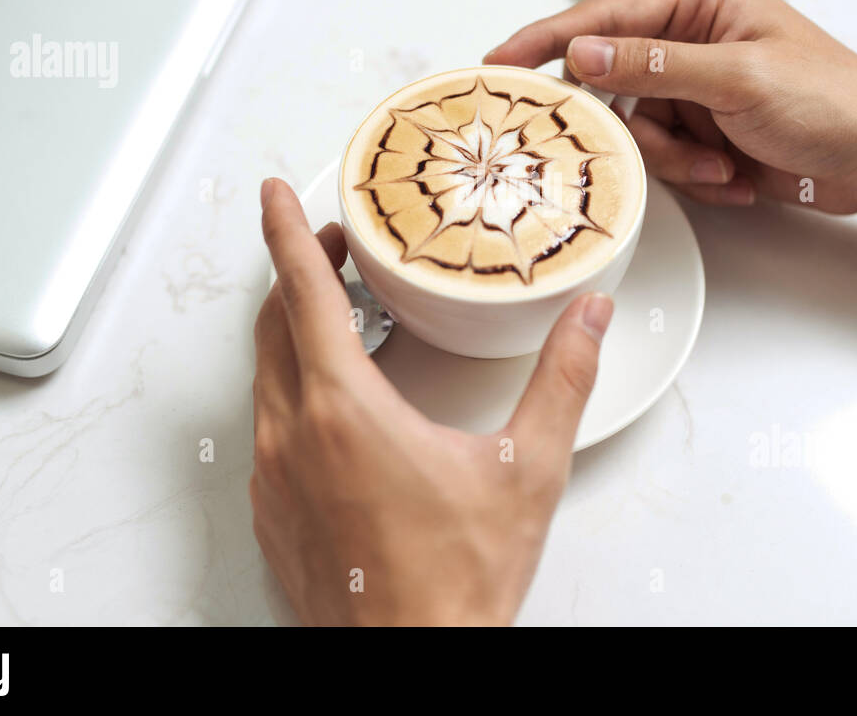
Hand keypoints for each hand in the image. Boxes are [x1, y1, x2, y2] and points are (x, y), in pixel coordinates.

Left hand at [250, 178, 613, 625]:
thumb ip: (564, 379)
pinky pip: (268, 428)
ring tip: (340, 319)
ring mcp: (274, 478)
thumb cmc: (457, 581)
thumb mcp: (528, 468)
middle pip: (275, 326)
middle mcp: (294, 437)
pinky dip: (292, 392)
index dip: (286, 233)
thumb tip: (590, 318)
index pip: (303, 293)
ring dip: (293, 334)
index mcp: (344, 410)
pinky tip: (335, 405)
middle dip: (297, 274)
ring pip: (266, 377)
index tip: (274, 195)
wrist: (414, 661)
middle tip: (332, 250)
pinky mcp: (272, 513)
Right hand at [485, 0, 856, 214]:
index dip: (545, 42)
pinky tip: (738, 175)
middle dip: (641, 130)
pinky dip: (697, 175)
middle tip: (669, 146)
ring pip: (637, 132)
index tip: (497, 63)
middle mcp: (693, 38)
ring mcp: (698, 88)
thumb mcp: (737, 77)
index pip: (602, 16)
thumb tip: (583, 53)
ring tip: (725, 166)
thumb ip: (652, 64)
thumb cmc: (835, 101)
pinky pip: (665, 158)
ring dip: (677, 161)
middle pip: (614, 86)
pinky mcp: (708, 130)